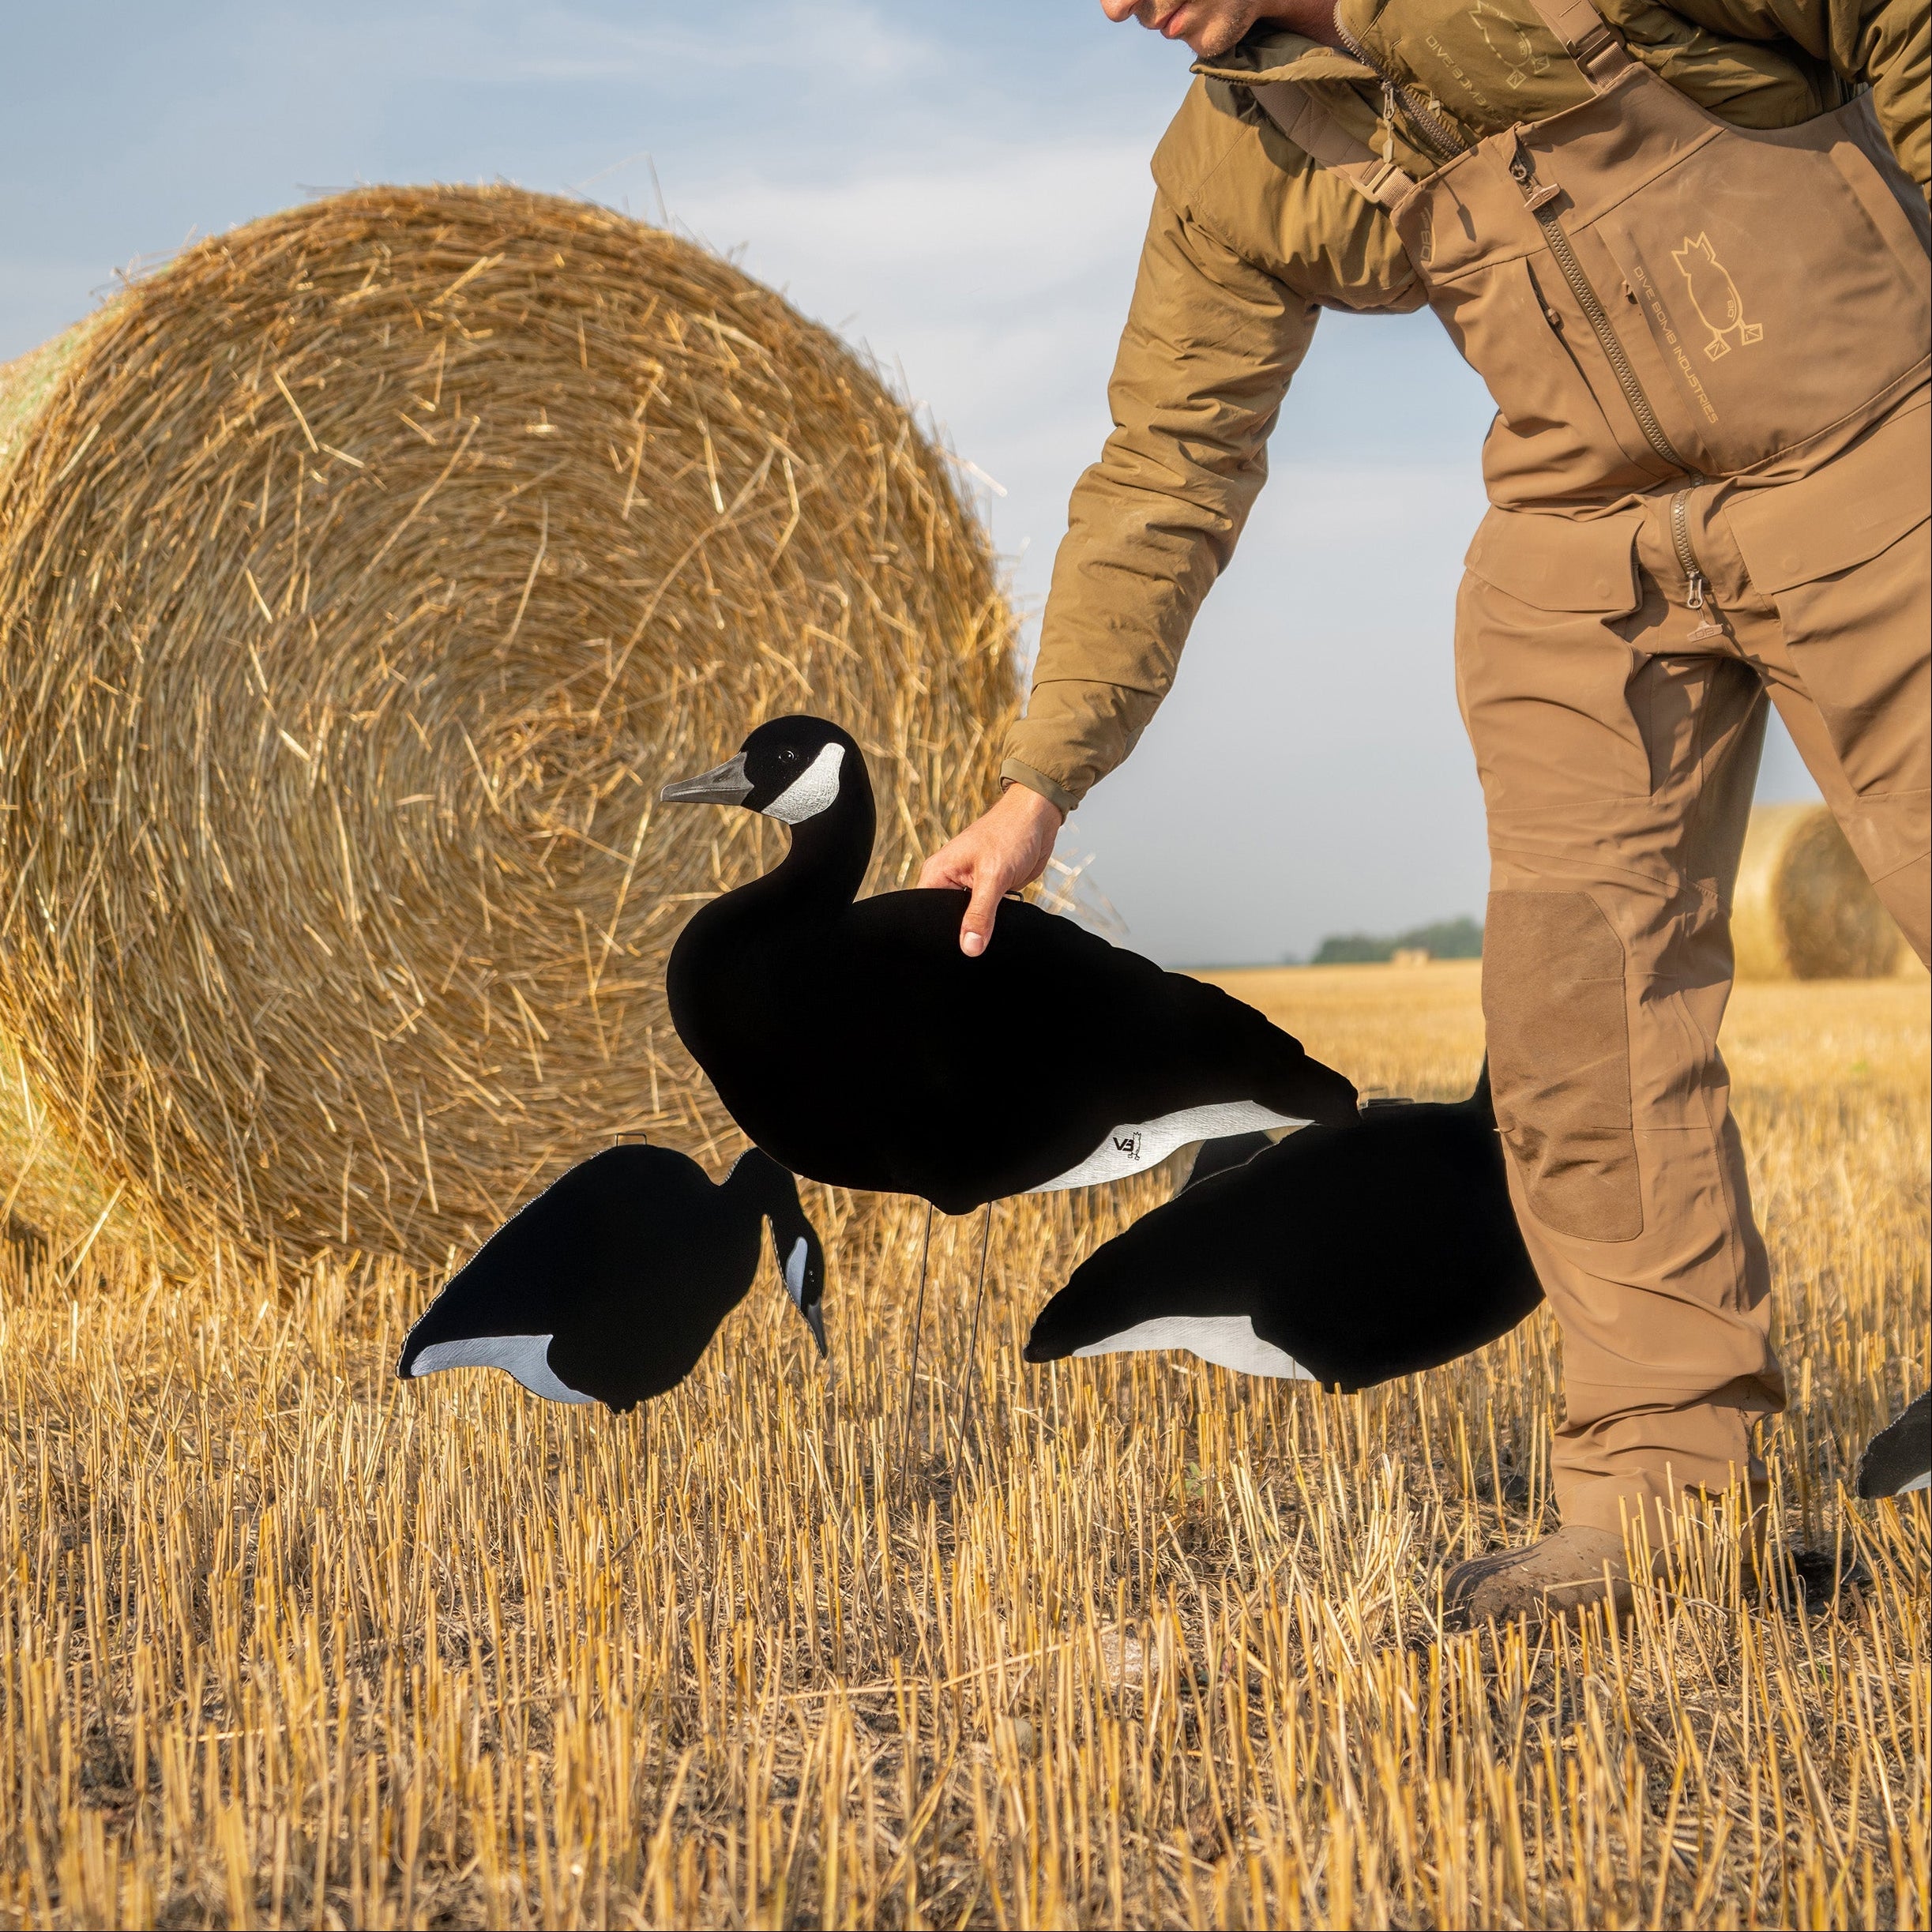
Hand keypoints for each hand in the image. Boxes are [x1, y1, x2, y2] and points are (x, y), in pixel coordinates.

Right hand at [917, 783, 1064, 956]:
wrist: (1038, 818)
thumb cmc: (1010, 833)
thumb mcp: (993, 876)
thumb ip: (980, 914)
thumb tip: (969, 948)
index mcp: (938, 874)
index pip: (924, 914)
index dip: (936, 935)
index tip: (951, 954)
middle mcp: (949, 882)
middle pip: (945, 921)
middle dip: (959, 936)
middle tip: (972, 953)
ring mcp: (969, 888)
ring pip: (967, 921)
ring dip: (978, 930)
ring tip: (986, 945)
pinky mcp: (989, 892)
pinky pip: (985, 917)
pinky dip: (991, 925)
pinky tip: (997, 935)